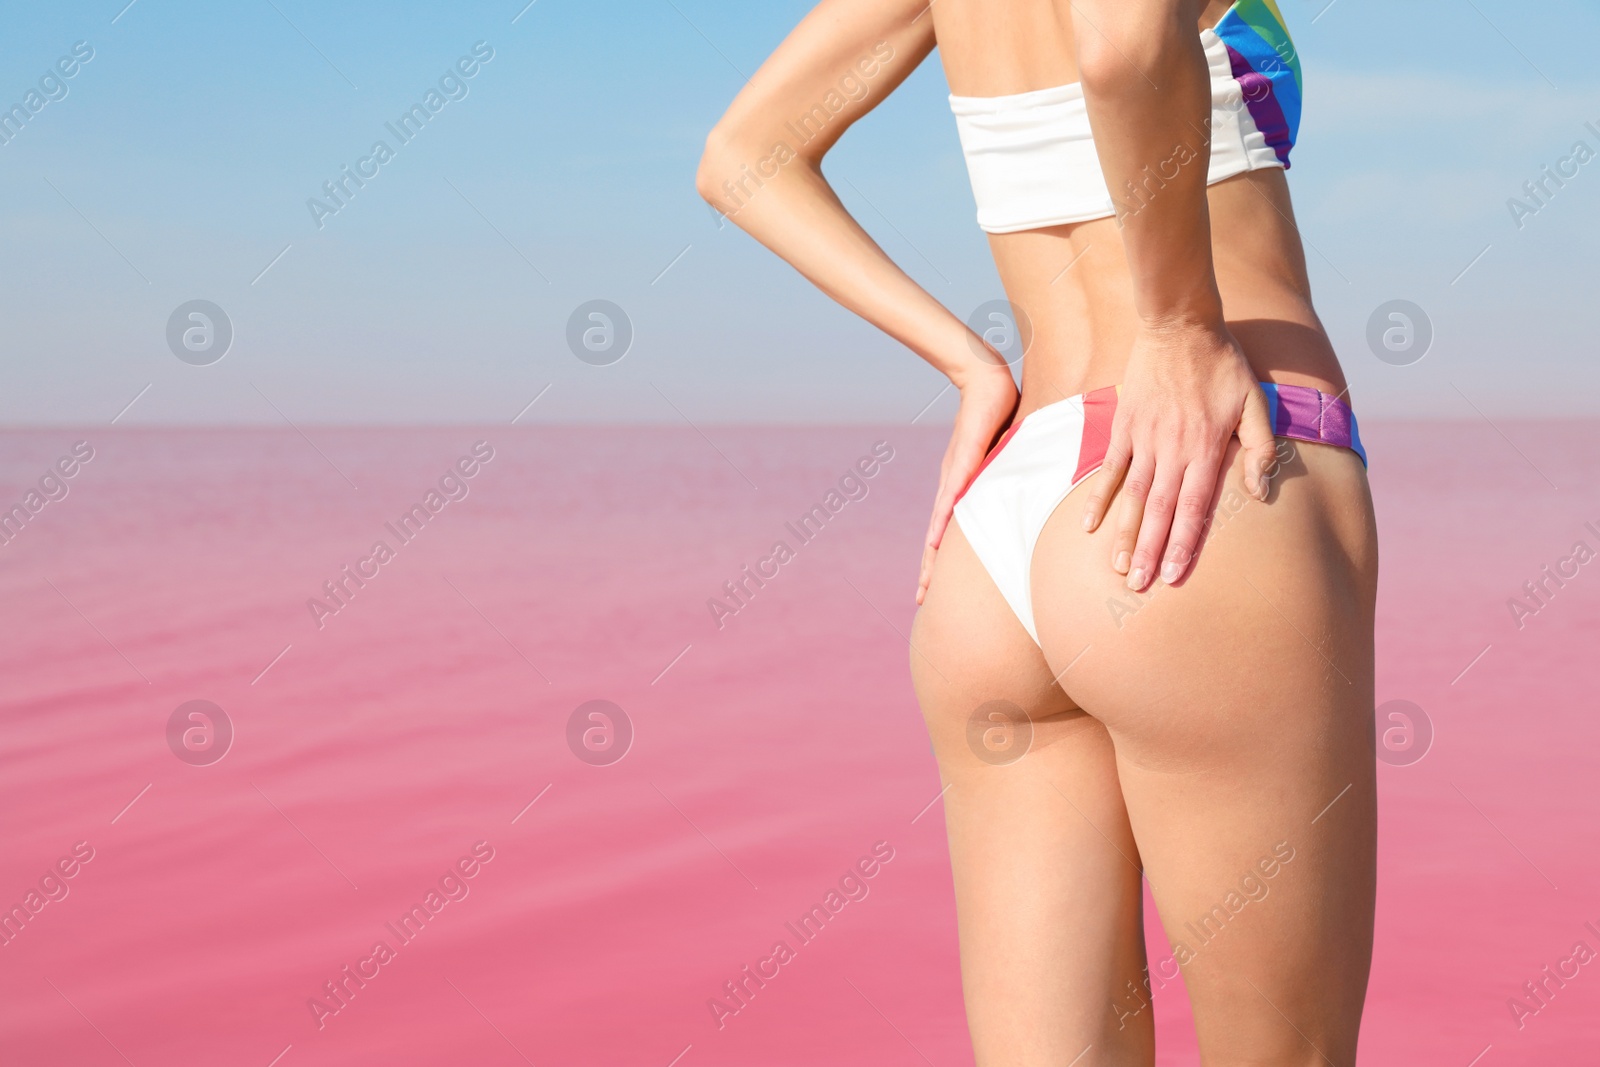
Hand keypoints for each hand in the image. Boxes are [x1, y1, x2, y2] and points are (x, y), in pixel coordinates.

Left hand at [917, 360, 1019, 604]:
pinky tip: (936, 540)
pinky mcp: (963, 460)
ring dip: (932, 555)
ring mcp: (955, 475)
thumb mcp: (1006, 457)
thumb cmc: (998, 415)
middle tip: (921, 600)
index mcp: (961, 490)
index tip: (933, 588)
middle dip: (929, 570)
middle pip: (937, 538)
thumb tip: (1028, 494)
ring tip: (926, 582)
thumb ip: (1011, 478)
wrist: (985, 379)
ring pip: (939, 524)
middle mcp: (952, 487)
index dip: (940, 561)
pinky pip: (953, 495)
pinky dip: (944, 519)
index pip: (948, 533)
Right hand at [1079, 320, 1275, 590]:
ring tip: (1118, 568)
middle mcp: (1172, 450)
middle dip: (1150, 552)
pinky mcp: (1123, 426)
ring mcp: (1143, 439)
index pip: (1194, 508)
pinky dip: (1098, 498)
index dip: (1185, 544)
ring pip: (1133, 497)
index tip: (1175, 576)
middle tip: (1139, 588)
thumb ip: (1261, 449)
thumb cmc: (1223, 364)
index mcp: (1206, 448)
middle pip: (1160, 511)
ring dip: (1125, 534)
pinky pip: (1109, 468)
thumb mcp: (1256, 402)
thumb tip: (1260, 494)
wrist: (1180, 324)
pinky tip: (1088, 525)